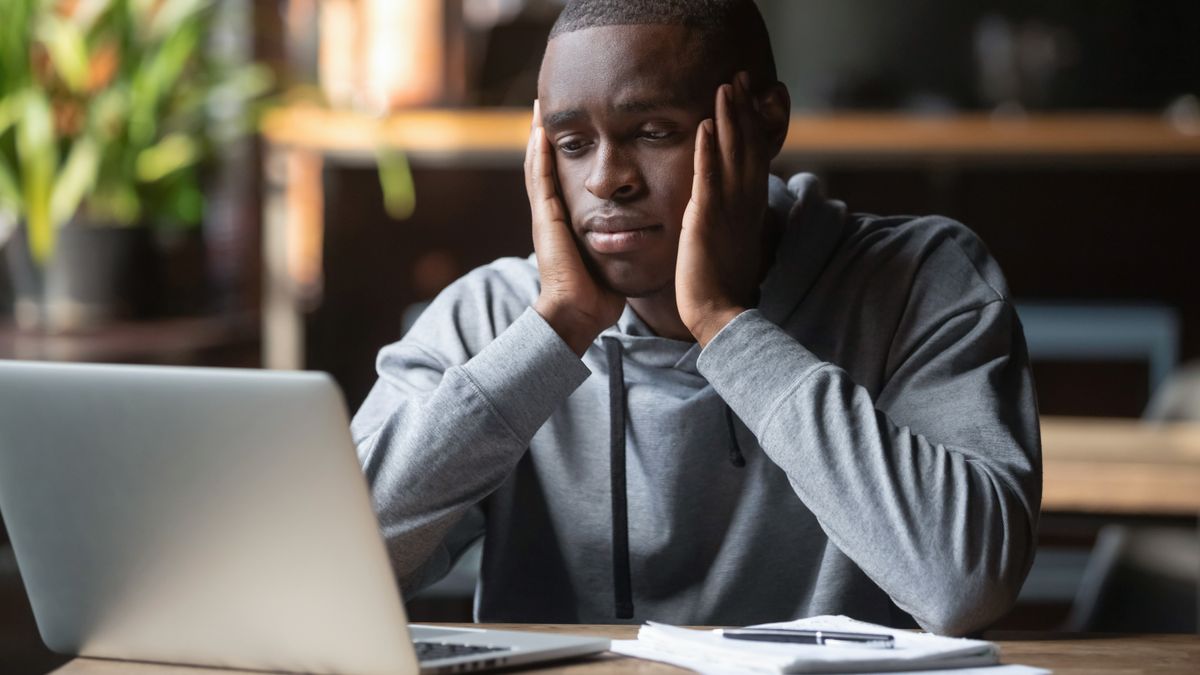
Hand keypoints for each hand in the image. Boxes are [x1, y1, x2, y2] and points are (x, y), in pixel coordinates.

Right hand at [526, 100, 624, 355]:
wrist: (577, 313)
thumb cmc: (598, 293)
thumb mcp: (612, 257)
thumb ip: (621, 241)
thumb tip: (644, 234)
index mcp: (566, 222)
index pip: (561, 179)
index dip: (561, 153)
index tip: (569, 128)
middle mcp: (551, 215)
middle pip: (544, 166)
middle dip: (545, 137)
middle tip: (546, 106)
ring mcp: (545, 216)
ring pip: (537, 166)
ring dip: (537, 135)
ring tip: (539, 107)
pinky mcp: (545, 219)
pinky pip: (540, 179)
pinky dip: (538, 154)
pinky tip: (540, 130)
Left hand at [677, 72, 771, 346]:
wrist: (720, 314)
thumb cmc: (722, 286)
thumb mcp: (731, 245)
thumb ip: (731, 221)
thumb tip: (728, 211)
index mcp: (749, 208)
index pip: (755, 157)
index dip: (754, 125)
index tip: (754, 98)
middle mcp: (744, 203)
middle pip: (748, 146)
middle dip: (744, 110)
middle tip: (742, 76)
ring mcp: (726, 210)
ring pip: (731, 155)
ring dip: (728, 119)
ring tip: (726, 86)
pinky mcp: (705, 219)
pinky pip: (707, 178)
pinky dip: (707, 150)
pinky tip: (703, 125)